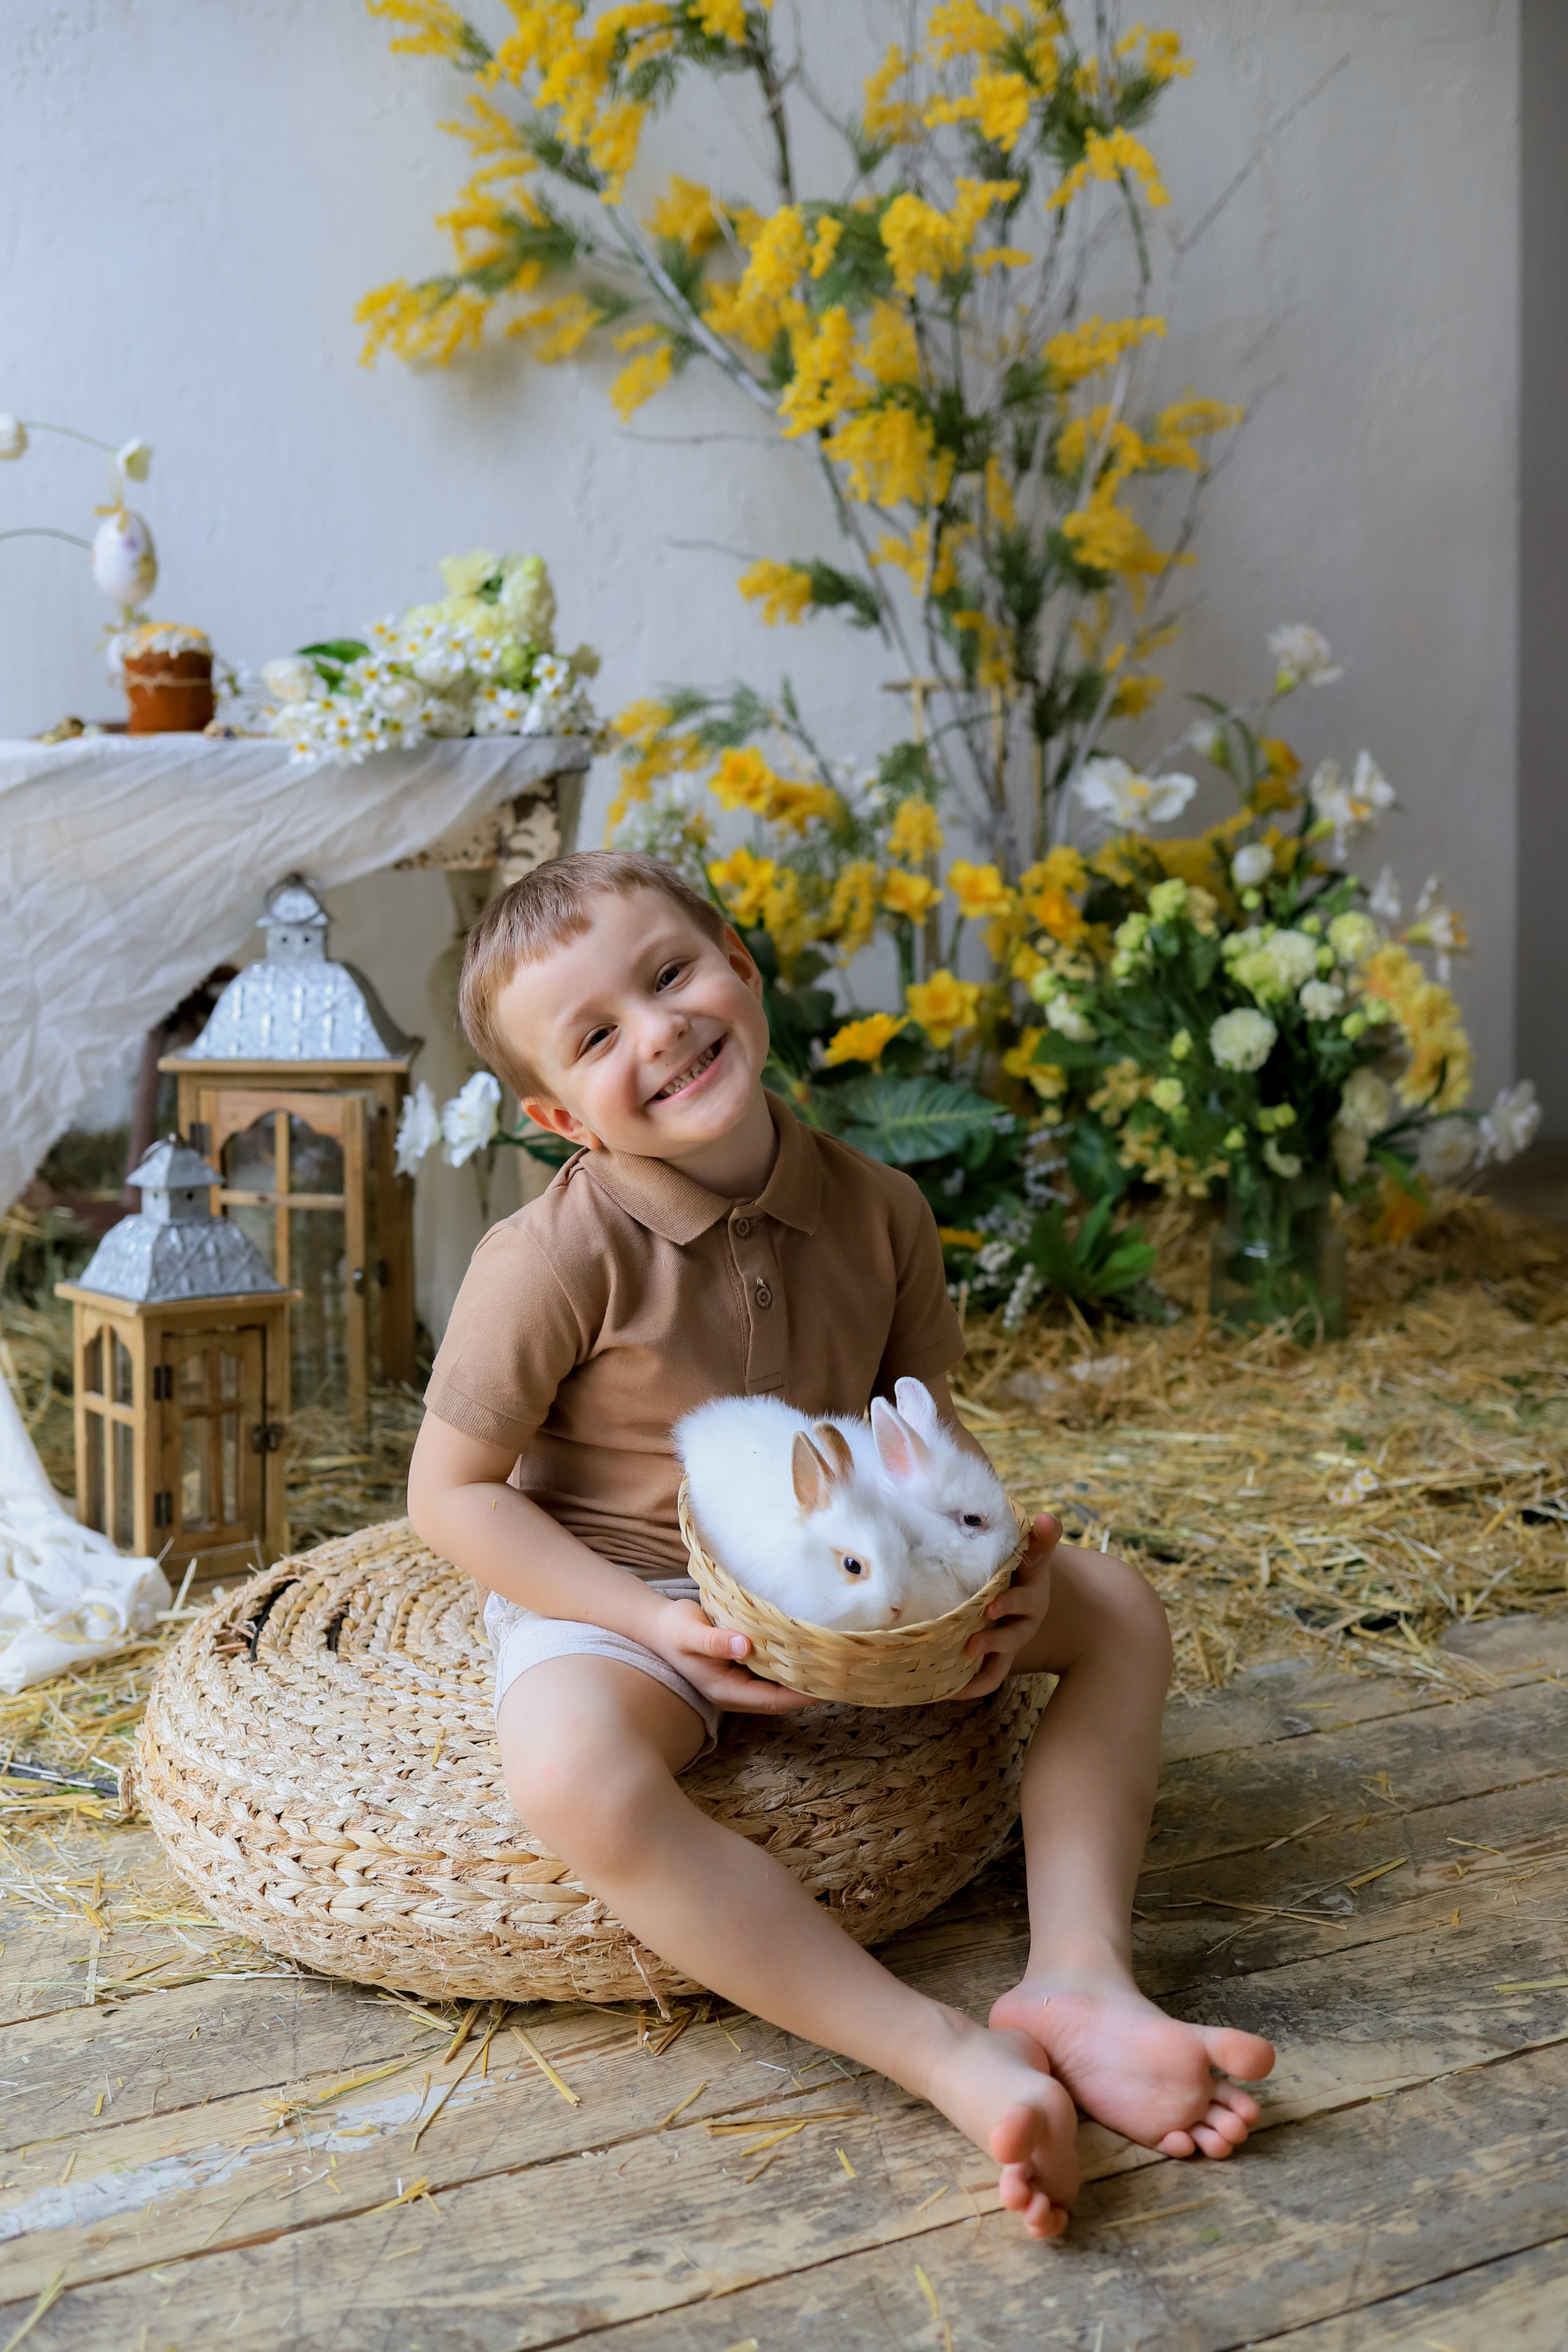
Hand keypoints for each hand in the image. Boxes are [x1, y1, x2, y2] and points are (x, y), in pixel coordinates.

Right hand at [645, 1597, 817, 1714]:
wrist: (659, 1626)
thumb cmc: (674, 1630)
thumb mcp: (689, 1634)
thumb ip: (715, 1641)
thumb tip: (745, 1646)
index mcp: (726, 1691)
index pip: (772, 1701)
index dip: (801, 1696)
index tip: (828, 1685)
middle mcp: (737, 1690)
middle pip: (781, 1697)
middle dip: (809, 1688)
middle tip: (841, 1671)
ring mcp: (740, 1679)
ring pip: (779, 1684)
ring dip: (802, 1675)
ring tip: (832, 1660)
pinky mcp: (743, 1665)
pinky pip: (773, 1669)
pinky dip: (790, 1661)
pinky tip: (807, 1647)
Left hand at [951, 1513, 1060, 1699]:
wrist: (1026, 1582)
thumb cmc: (1022, 1561)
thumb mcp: (1033, 1549)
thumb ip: (1040, 1536)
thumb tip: (1044, 1518)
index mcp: (1032, 1590)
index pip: (1025, 1599)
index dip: (1010, 1603)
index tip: (991, 1606)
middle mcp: (1025, 1618)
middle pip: (1014, 1634)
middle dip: (994, 1640)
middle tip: (971, 1643)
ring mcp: (1013, 1637)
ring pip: (1003, 1657)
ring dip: (983, 1665)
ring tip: (958, 1669)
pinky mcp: (1000, 1653)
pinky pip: (991, 1675)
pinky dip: (973, 1686)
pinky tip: (949, 1691)